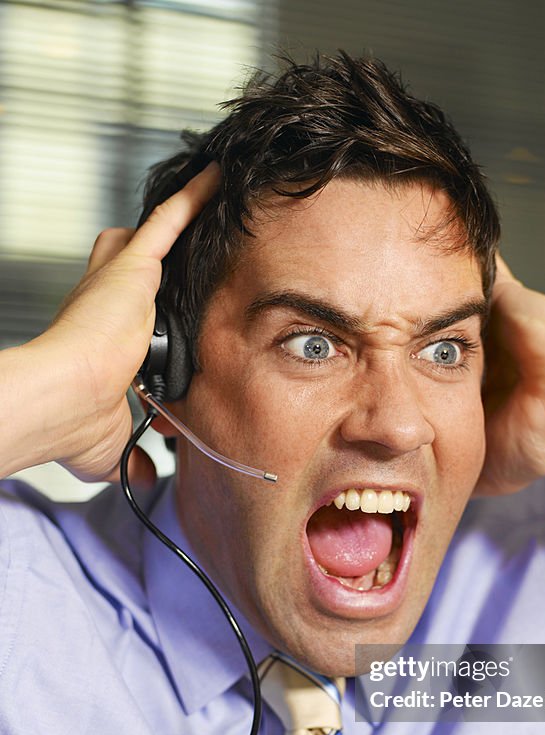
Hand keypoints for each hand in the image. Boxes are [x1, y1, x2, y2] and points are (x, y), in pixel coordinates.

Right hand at [0, 163, 219, 482]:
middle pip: (137, 264)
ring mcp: (121, 281)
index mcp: (105, 338)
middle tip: (193, 249)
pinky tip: (219, 181)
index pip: (129, 309)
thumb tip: (149, 478)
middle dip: (159, 259)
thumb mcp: (112, 445)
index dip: (145, 306)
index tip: (160, 309)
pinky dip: (196, 200)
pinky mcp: (132, 266)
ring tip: (219, 199)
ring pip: (155, 236)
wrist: (60, 402)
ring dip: (184, 220)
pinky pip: (171, 221)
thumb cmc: (71, 421)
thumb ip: (134, 456)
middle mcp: (110, 301)